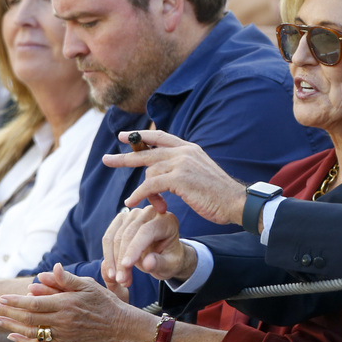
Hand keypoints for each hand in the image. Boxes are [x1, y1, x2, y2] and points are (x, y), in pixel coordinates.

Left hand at [0, 263, 146, 341]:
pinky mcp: (64, 341)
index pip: (35, 303)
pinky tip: (12, 336)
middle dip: (7, 313)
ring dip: (10, 327)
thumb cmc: (103, 300)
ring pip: (31, 332)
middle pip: (28, 318)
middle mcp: (62, 321)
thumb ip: (67, 279)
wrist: (118, 324)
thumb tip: (51, 269)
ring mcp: (62, 333)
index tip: (1, 298)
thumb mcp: (88, 284)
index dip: (16, 302)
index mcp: (67, 304)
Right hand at [100, 204, 194, 286]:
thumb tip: (148, 262)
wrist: (163, 254)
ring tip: (119, 279)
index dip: (134, 248)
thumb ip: (160, 263)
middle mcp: (150, 212)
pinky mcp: (121, 219)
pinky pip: (108, 237)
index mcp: (167, 220)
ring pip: (116, 237)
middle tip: (122, 280)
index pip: (146, 231)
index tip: (126, 266)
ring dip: (114, 260)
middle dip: (122, 259)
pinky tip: (112, 271)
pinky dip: (108, 255)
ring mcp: (134, 214)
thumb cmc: (169, 259)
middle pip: (129, 234)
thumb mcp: (170, 265)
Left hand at [101, 130, 247, 225]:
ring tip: (148, 205)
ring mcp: (182, 163)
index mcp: (189, 149)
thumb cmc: (218, 195)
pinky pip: (150, 185)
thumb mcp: (200, 174)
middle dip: (125, 156)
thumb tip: (167, 172)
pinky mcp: (179, 178)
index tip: (124, 136)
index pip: (161, 137)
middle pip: (147, 150)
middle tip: (106, 158)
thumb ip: (183, 167)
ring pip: (149, 172)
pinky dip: (139, 195)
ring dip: (144, 192)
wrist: (235, 202)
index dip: (141, 136)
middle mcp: (184, 152)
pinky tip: (131, 202)